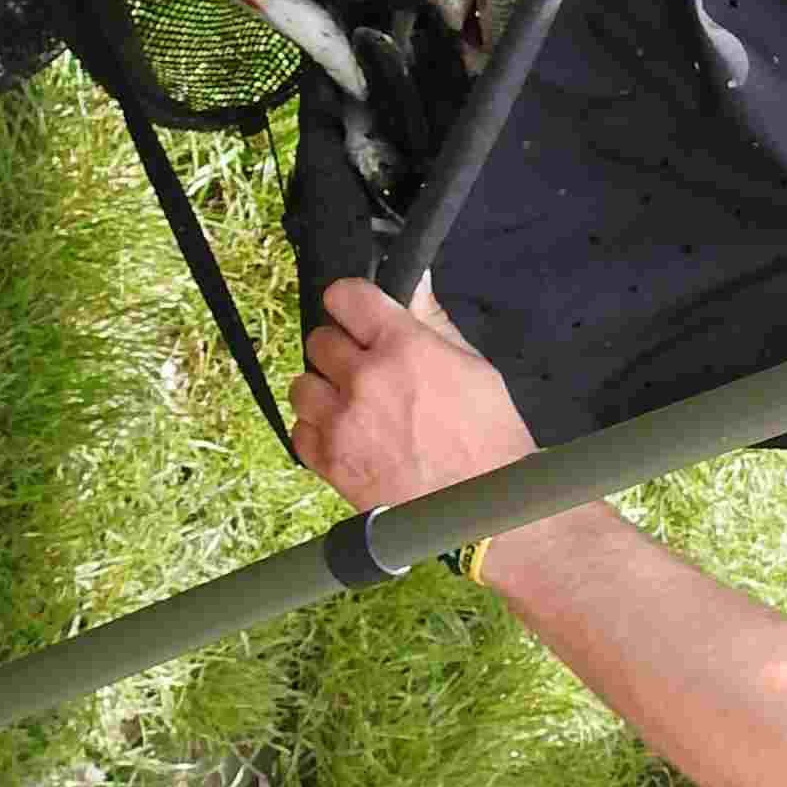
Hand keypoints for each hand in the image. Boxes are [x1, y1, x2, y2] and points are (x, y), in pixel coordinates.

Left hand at [292, 276, 539, 509]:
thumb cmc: (487, 437)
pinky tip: (346, 435)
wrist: (482, 508)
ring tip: (353, 405)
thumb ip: (431, 319)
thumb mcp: (472, 365)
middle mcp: (365, 378)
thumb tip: (414, 278)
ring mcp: (342, 421)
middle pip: (319, 339)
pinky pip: (299, 431)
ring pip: (302, 384)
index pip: (345, 296)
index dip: (350, 302)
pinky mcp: (329, 461)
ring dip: (324, 390)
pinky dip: (318, 431)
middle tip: (365, 369)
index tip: (355, 314)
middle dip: (341, 349)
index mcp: (404, 346)